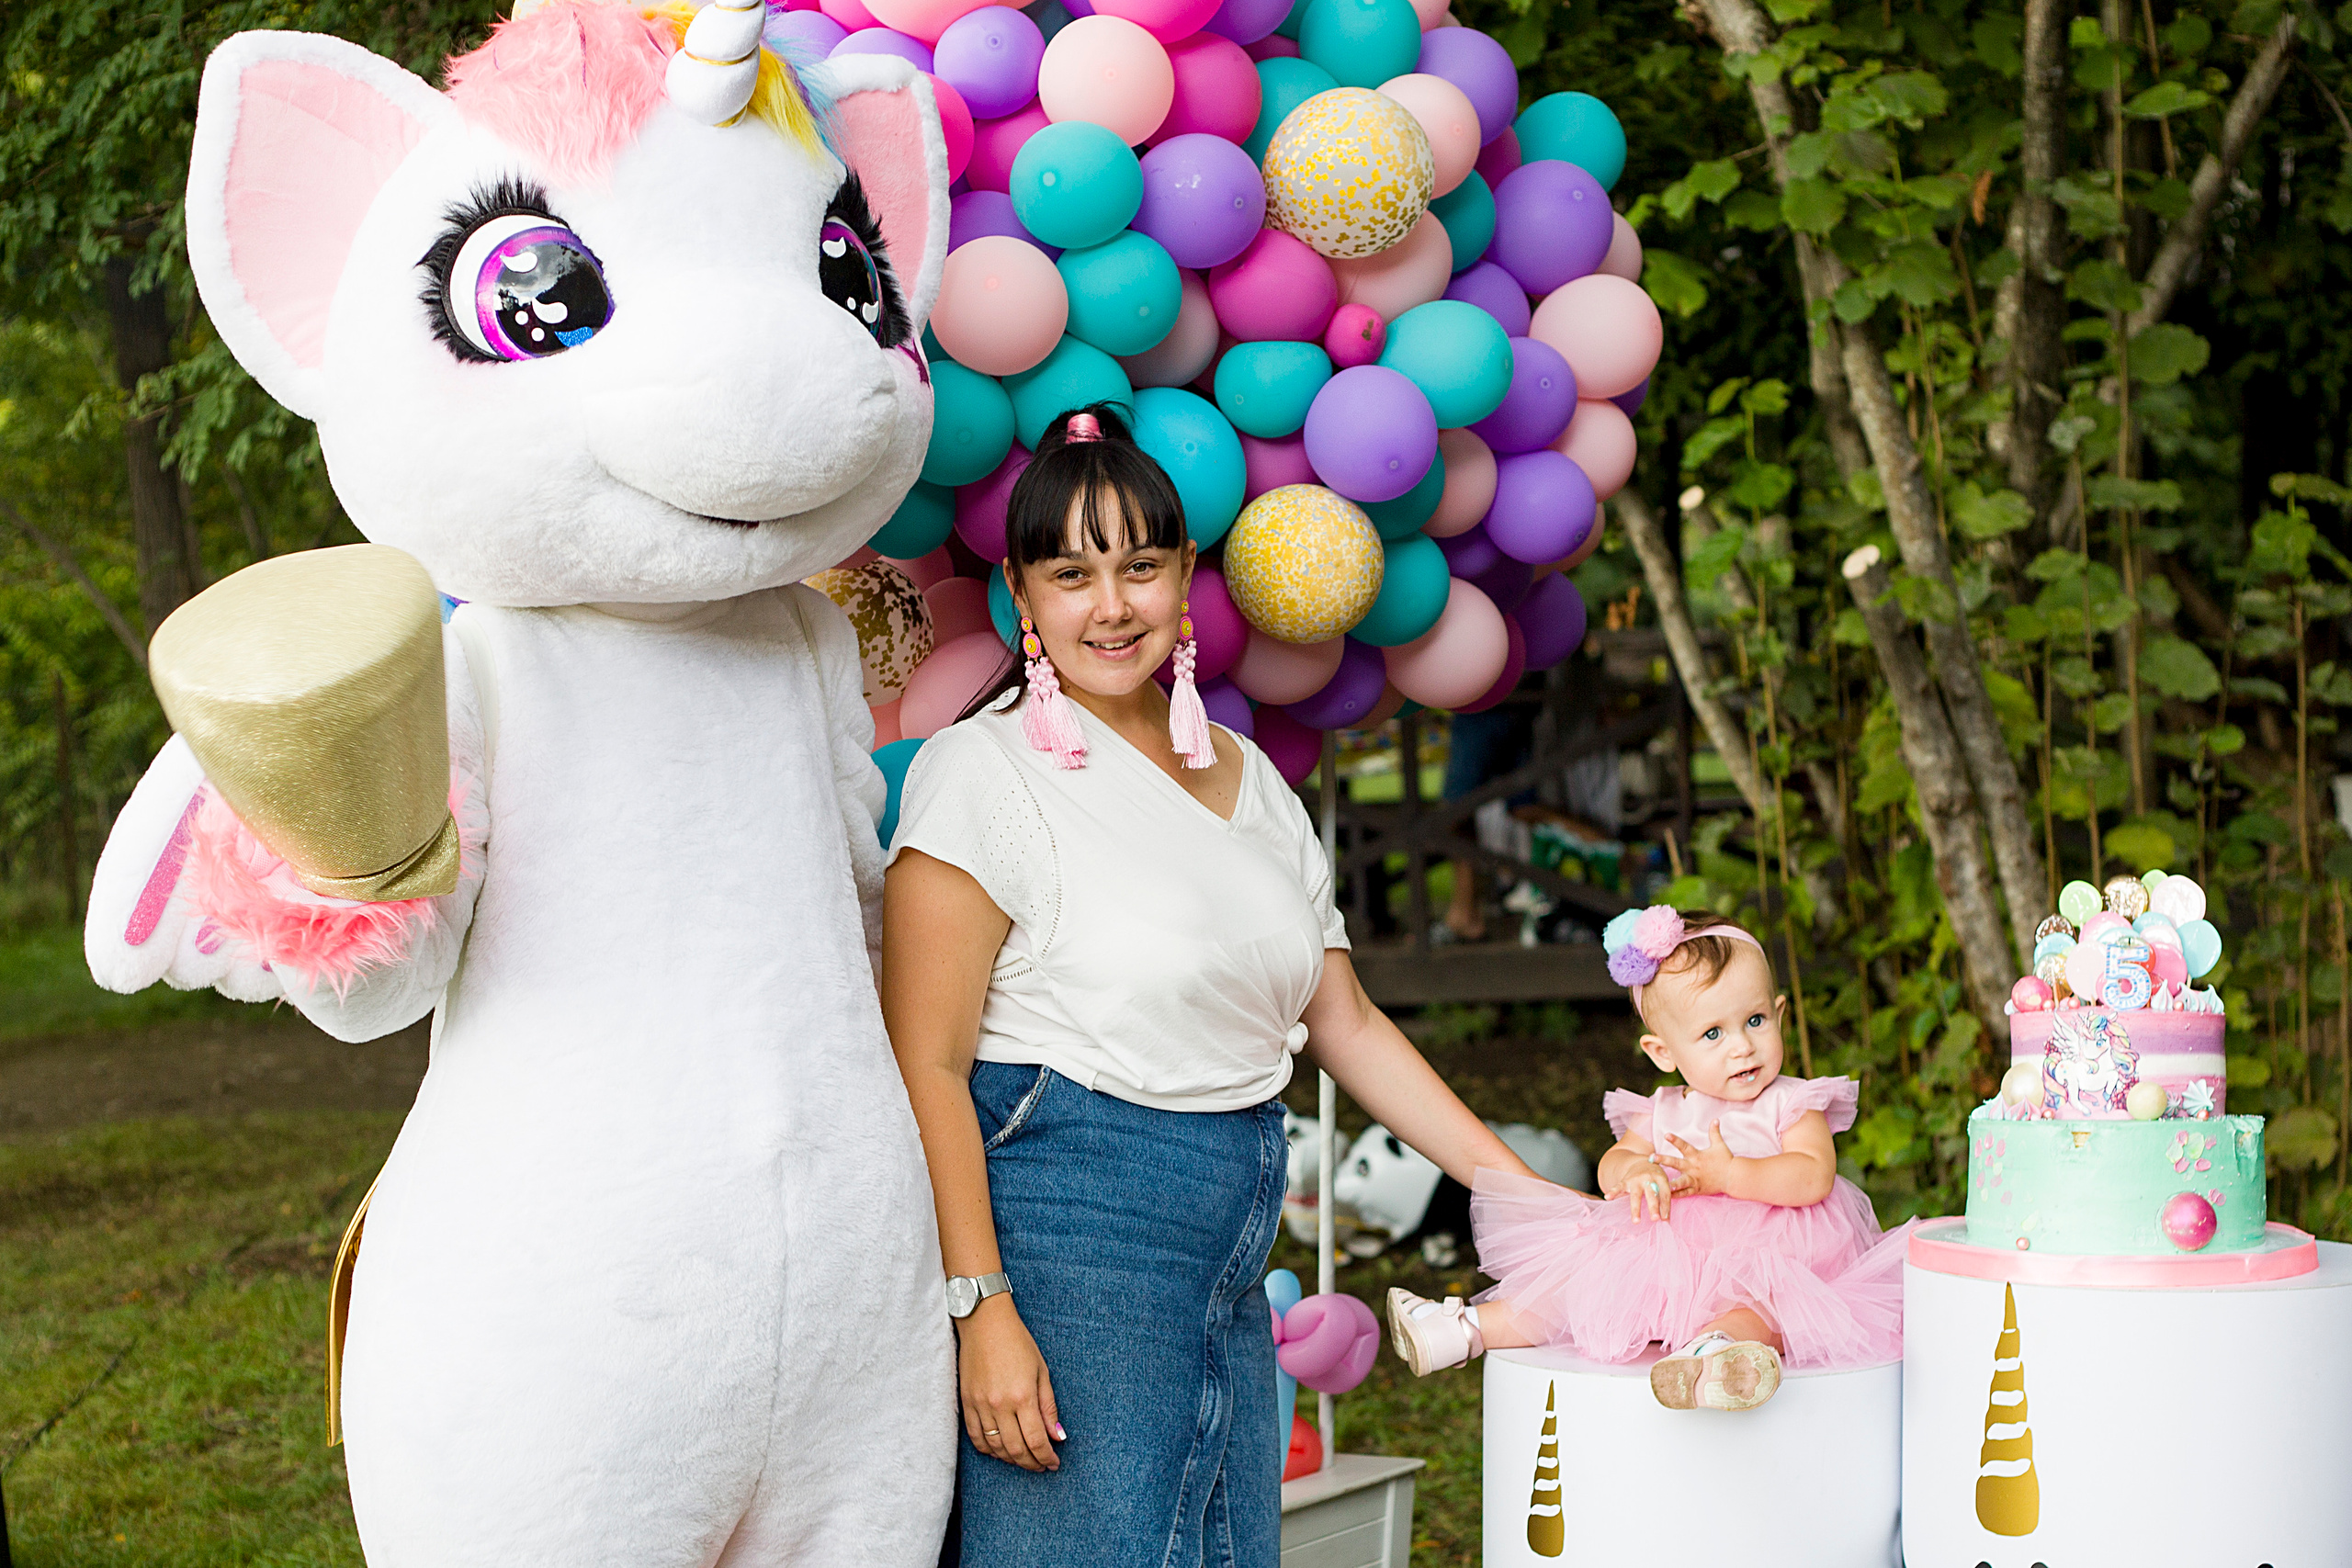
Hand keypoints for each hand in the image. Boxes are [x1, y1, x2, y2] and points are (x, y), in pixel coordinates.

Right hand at [956, 1296, 1061, 1471]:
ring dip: (1012, 1459)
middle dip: (1032, 1463)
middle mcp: (1000, 1405)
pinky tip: (1000, 1450)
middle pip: (1016, 1449)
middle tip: (1041, 1466)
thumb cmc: (1018, 1342)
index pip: (1036, 1441)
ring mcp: (980, 1405)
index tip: (1053, 1464)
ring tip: (1024, 1459)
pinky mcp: (966, 1403)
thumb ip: (1048, 1407)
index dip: (1046, 1458)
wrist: (984, 1323)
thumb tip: (1056, 1437)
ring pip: (996, 1448)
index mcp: (1023, 1396)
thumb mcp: (1041, 1371)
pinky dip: (989, 1449)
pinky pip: (976, 1438)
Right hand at [1618, 1158, 1675, 1221]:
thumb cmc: (1655, 1178)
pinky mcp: (1625, 1180)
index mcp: (1660, 1178)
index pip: (1664, 1194)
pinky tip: (1607, 1197)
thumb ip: (1664, 1199)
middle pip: (1651, 1194)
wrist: (1641, 1162)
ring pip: (1636, 1195)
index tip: (1665, 1220)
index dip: (1666, 1207)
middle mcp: (1648, 1178)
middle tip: (1655, 1219)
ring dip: (1636, 1209)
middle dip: (1653, 1207)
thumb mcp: (1663, 1183)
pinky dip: (1613, 1191)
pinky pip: (1618, 1186)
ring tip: (1636, 1222)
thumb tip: (1666, 1222)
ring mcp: (1636, 1179)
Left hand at [1664, 1122, 1736, 1196]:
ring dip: (1670, 1183)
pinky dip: (1677, 1195)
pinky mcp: (1697, 1189)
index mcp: (1696, 1156)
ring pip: (1680, 1182)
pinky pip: (1685, 1193)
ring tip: (1660, 1185)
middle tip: (1651, 1157)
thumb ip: (1714, 1133)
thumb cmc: (1726, 1160)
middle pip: (1676, 1163)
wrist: (1734, 1177)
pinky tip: (1667, 1196)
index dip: (1675, 1140)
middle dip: (1663, 1160)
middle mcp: (1693, 1167)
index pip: (1684, 1146)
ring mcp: (1694, 1179)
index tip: (1666, 1134)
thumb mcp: (1719, 1145)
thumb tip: (1716, 1119)